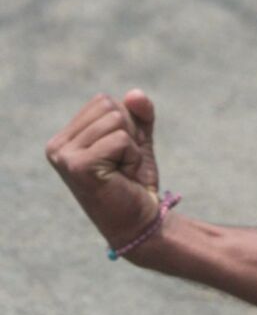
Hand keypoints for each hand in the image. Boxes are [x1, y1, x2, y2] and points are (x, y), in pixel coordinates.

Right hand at [46, 90, 160, 253]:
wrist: (140, 220)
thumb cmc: (134, 179)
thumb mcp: (138, 137)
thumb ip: (138, 111)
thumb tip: (133, 94)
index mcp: (65, 137)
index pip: (103, 101)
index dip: (125, 122)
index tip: (120, 153)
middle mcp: (57, 146)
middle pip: (109, 107)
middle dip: (129, 132)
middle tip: (122, 163)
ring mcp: (64, 156)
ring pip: (117, 121)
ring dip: (131, 146)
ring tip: (121, 170)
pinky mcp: (78, 166)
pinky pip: (120, 139)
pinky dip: (131, 156)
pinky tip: (123, 177)